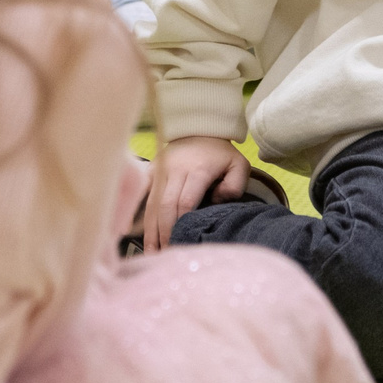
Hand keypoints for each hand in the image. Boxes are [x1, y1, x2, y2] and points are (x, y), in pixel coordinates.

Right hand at [145, 134, 250, 250]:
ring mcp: (161, 171)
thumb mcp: (239, 164)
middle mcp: (175, 170)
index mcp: (197, 170)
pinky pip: (145, 198)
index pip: (185, 201)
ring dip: (152, 231)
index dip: (181, 224)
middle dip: (165, 233)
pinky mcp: (152, 172)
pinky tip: (144, 237)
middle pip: (165, 206)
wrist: (199, 127)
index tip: (182, 244)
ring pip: (152, 204)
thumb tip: (216, 201)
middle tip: (167, 255)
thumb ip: (235, 185)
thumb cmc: (221, 153)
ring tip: (153, 254)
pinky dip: (143, 219)